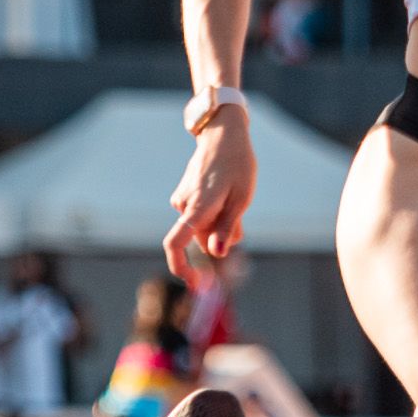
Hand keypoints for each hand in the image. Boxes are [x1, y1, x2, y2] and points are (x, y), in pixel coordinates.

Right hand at [165, 115, 257, 284]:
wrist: (222, 134)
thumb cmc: (237, 165)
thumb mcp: (241, 198)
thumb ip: (227, 227)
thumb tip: (216, 255)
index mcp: (196, 208)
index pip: (175, 244)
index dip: (181, 268)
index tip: (195, 282)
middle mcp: (183, 205)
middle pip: (200, 239)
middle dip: (219, 239)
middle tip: (240, 223)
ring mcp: (182, 199)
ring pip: (201, 228)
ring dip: (218, 225)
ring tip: (235, 202)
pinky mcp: (184, 194)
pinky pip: (199, 216)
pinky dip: (213, 215)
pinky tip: (226, 196)